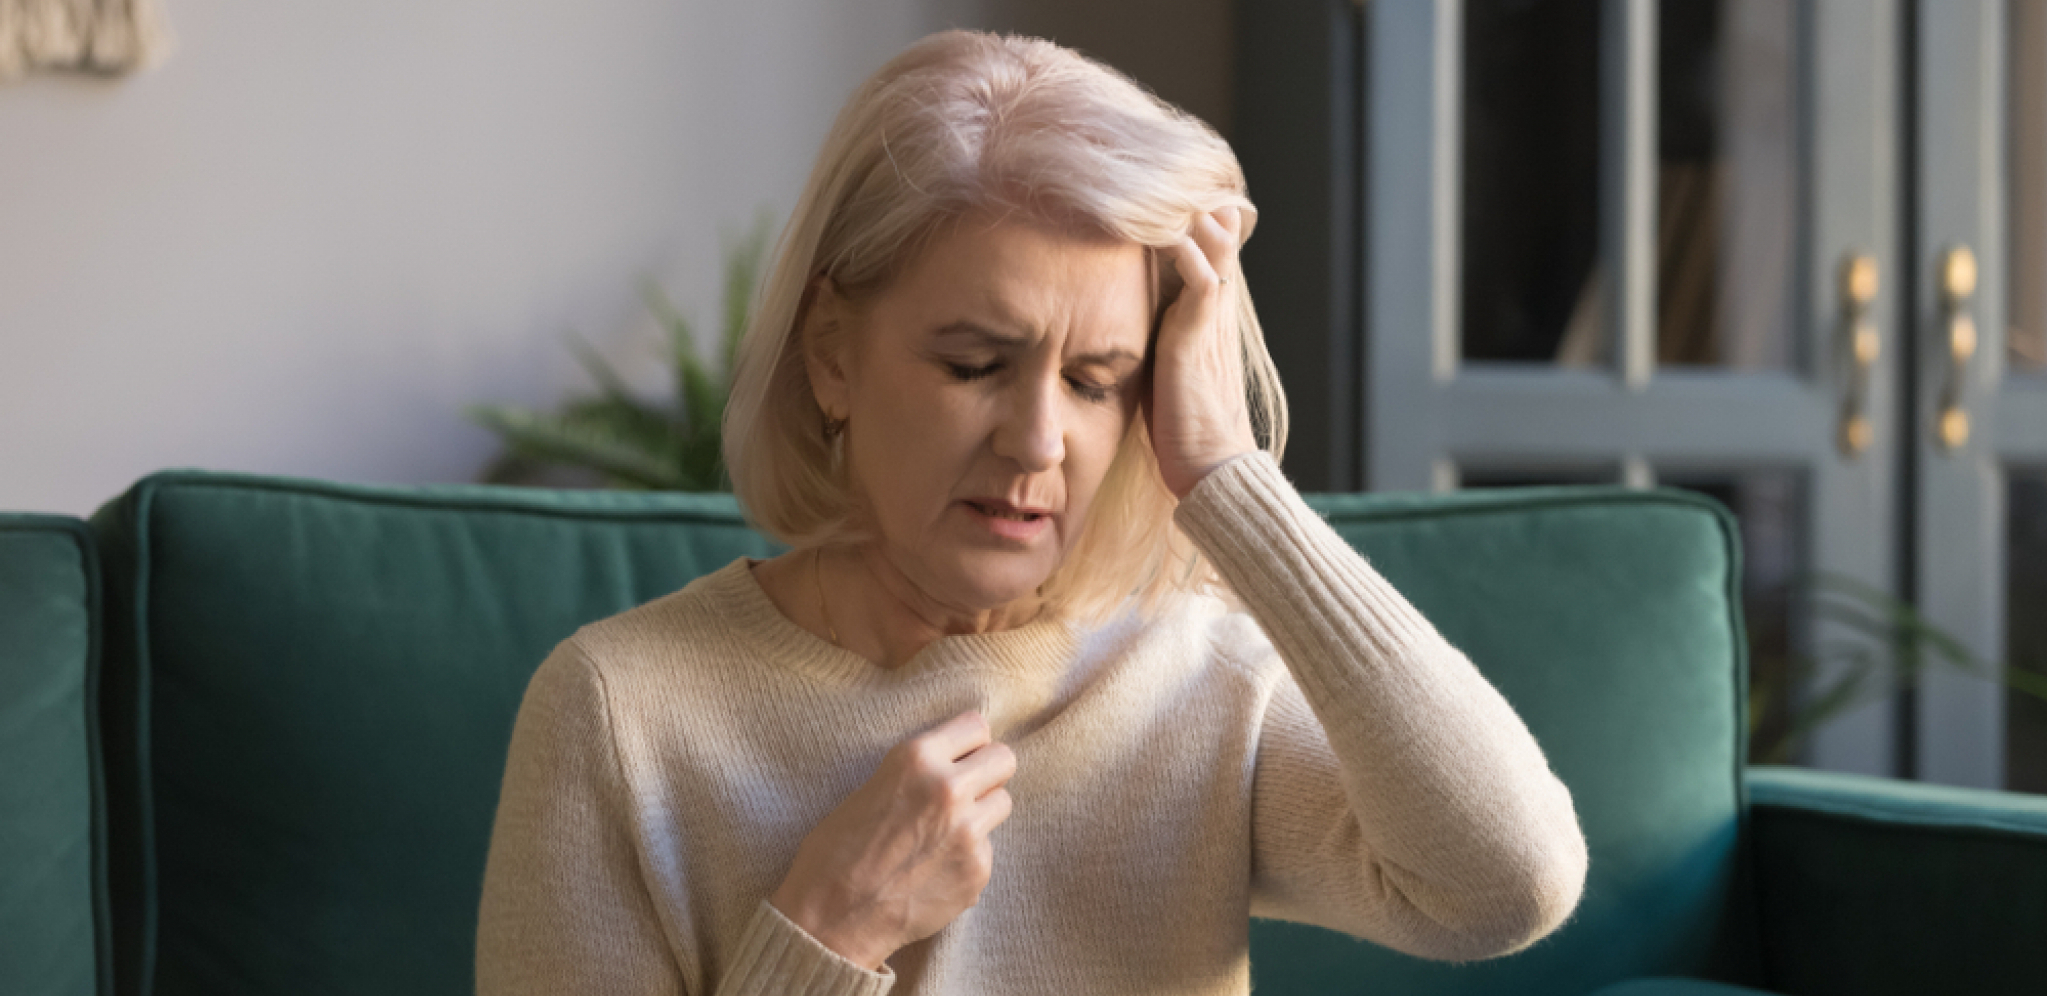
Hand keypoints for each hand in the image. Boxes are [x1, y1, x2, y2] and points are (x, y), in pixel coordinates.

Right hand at [768, 710, 1015, 970]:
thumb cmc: (835, 853)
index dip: (968, 743)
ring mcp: (968, 832)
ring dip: (981, 813)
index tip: (961, 756)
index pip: (976, 725)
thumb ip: (917, 772)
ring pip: (1002, 803)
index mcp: (916, 758)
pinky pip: (987, 849)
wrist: (831, 919)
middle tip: (967, 790)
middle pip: (1003, 759)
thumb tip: (953, 765)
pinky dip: (968, 857)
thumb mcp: (869, 788)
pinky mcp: (978, 871)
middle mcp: (949, 789)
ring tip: (946, 833)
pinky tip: (936, 870)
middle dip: (987, 772)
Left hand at [1145, 205, 1260, 499]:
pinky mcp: (1195, 341)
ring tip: (1163, 181)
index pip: (1203, 254)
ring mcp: (1208, 325)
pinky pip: (1199, 281)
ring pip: (1210, 250)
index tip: (1154, 190)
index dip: (1186, 222)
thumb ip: (1155, 342)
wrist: (1213, 472)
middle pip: (1213, 239)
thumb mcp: (1165, 374)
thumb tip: (1120, 325)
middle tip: (1165, 168)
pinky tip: (1168, 229)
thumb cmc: (1184, 432)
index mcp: (1206, 320)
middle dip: (1193, 203)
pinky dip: (1186, 252)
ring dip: (1191, 215)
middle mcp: (1213, 314)